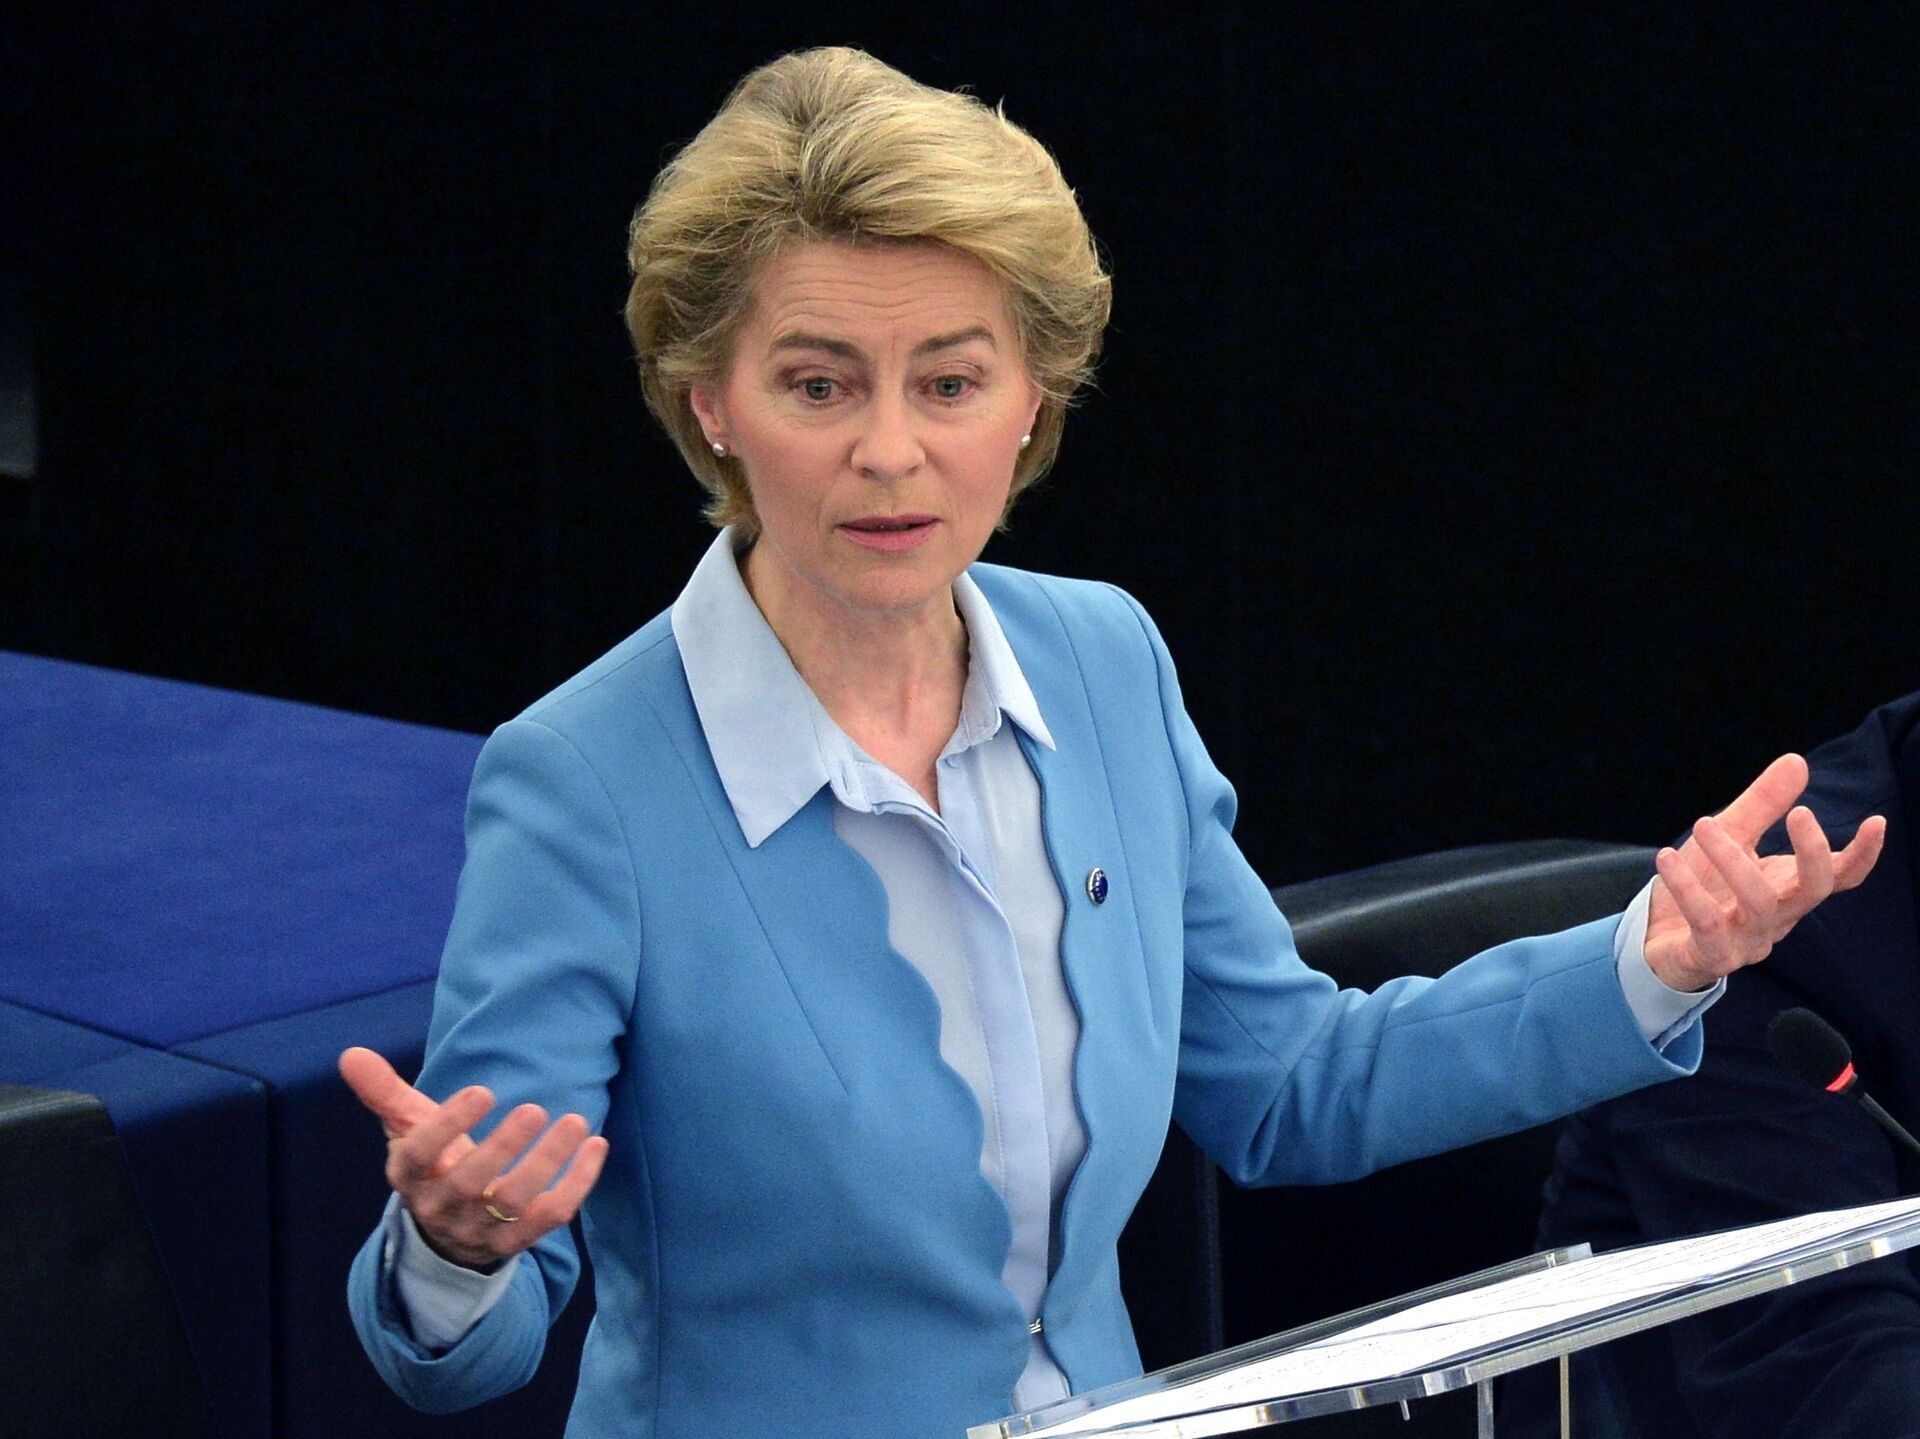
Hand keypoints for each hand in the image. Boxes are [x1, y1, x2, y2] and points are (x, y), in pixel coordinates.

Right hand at [339, 1046, 608, 1270]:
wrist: (447, 1231)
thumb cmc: (433, 1163)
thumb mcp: (408, 1128)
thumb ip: (384, 1092)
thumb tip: (351, 1054)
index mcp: (411, 1176)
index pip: (420, 1156)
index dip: (448, 1125)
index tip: (483, 1090)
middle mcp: (442, 1208)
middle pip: (470, 1185)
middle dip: (504, 1147)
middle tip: (535, 1109)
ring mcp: (480, 1229)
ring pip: (514, 1205)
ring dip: (548, 1163)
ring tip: (576, 1121)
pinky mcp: (517, 1241)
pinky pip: (551, 1218)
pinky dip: (578, 1184)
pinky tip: (596, 1146)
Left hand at [1644, 753, 1885, 992]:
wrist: (1658, 941)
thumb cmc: (1705, 887)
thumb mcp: (1732, 838)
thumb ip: (1763, 805)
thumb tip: (1797, 761)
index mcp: (1789, 888)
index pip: (1839, 877)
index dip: (1863, 855)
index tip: (1877, 821)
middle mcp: (1777, 917)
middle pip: (1812, 890)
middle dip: (1813, 852)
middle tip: (1800, 811)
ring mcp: (1747, 940)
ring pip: (1759, 903)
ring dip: (1732, 859)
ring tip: (1704, 824)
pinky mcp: (1711, 955)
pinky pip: (1707, 924)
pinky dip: (1688, 888)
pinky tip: (1667, 858)